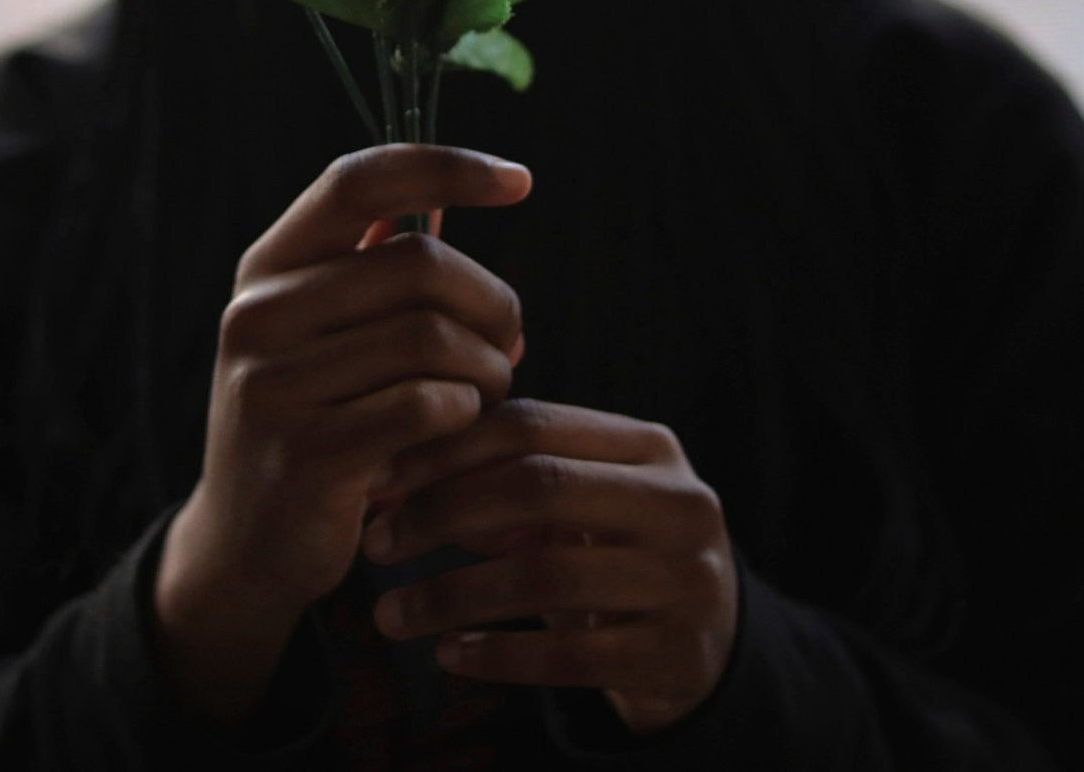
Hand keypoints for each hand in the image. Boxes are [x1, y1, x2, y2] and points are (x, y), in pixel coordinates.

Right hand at [151, 146, 529, 726]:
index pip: (358, 181)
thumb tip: (450, 201)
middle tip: (510, 345)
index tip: (519, 180)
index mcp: (267, 267)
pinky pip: (424, 406)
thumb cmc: (314, 419)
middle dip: (490, 301)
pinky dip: (463, 414)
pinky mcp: (305, 454)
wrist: (245, 542)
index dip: (444, 166)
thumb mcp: (322, 333)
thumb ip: (374, 270)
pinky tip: (456, 430)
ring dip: (487, 368)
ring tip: (487, 394)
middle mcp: (258, 313)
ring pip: (431, 338)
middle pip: (417, 262)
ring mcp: (273, 385)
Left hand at [359, 397, 737, 735]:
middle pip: (537, 488)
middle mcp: (679, 504)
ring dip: (451, 596)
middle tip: (376, 544)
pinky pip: (566, 657)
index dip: (447, 449)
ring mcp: (685, 581)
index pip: (531, 425)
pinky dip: (495, 656)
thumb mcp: (578, 502)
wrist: (707, 642)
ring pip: (544, 577)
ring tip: (390, 613)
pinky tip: (448, 655)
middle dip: (441, 514)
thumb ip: (501, 479)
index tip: (380, 479)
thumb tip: (388, 480)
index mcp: (651, 447)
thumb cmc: (613, 551)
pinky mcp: (674, 655)